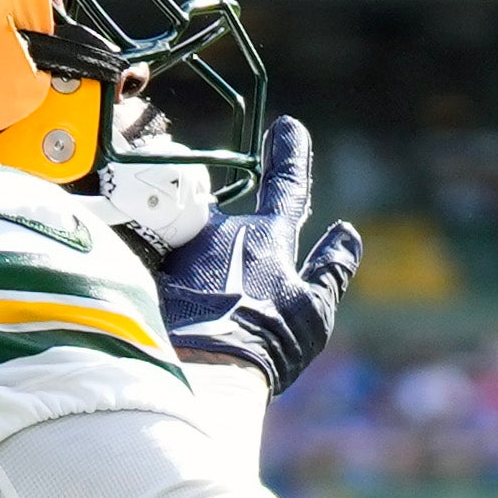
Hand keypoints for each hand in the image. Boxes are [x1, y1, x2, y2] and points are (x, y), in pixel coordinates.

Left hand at [145, 116, 362, 395]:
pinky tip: (167, 314)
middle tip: (232, 272)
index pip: (286, 186)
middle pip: (227, 219)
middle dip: (231, 238)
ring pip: (192, 246)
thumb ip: (331, 269)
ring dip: (198, 271)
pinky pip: (160, 268)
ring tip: (200, 317)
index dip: (290, 155)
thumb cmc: (264, 344)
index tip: (288, 126)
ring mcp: (182, 251)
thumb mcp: (313, 313)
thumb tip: (348, 232)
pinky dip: (168, 285)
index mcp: (270, 238)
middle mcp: (223, 233)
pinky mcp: (149, 274)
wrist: (198, 371)